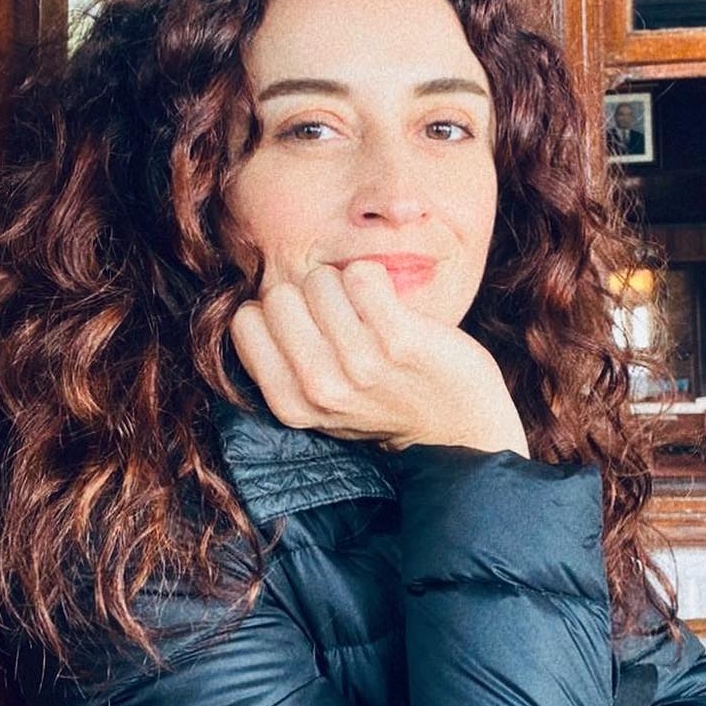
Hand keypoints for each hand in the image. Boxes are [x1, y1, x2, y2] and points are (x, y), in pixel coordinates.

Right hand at [231, 260, 528, 456]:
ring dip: (343, 284)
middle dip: (307, 296)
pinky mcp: (400, 340)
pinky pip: (362, 275)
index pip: (246, 322)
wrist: (459, 430)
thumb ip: (285, 362)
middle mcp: (319, 388)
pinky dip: (374, 277)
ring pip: (319, 280)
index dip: (278, 313)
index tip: (310, 328)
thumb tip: (256, 303)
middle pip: (278, 296)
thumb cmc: (387, 403)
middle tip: (343, 320)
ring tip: (369, 314)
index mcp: (291, 404)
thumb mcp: (321, 402)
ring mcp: (360, 364)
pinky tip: (389, 304)